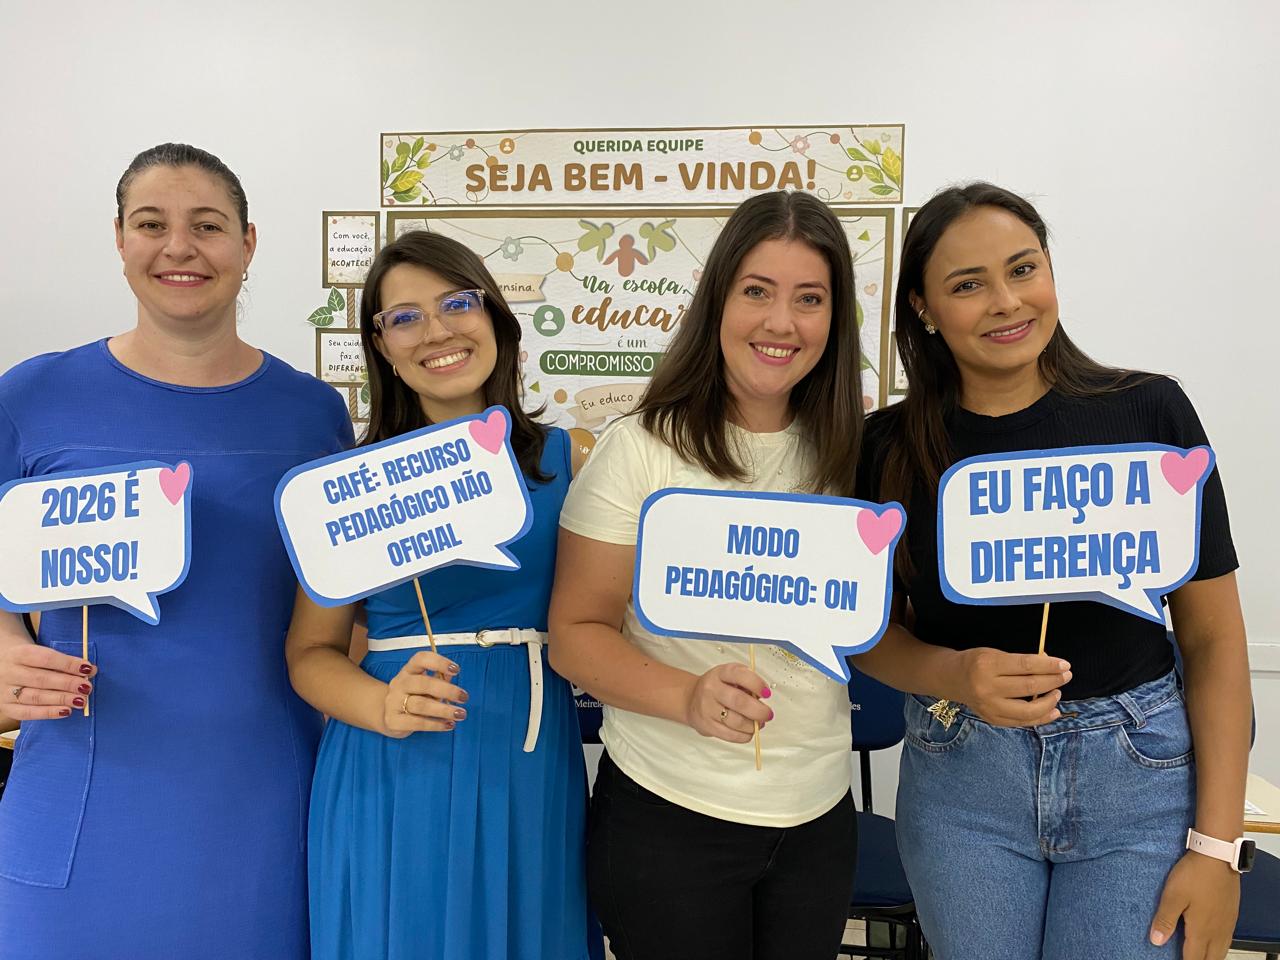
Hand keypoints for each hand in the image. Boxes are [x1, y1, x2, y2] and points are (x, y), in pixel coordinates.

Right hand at [0, 643, 94, 720]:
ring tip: (81, 701)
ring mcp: (5, 691)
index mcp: (19, 653)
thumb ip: (64, 662)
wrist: (2, 667)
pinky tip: (66, 711)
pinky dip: (49, 713)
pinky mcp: (6, 707)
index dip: (68, 664)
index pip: (45, 658)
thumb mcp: (42, 654)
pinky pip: (28, 713)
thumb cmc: (31, 662)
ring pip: (35, 697)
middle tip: (86, 687)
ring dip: (61, 699)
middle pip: (41, 679)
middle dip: (67, 684)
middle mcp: (10, 672)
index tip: (87, 669)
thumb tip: (90, 671)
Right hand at [381, 651, 467, 738]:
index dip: (439, 662)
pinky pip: (417, 723)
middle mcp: (399, 683)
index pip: (421, 659)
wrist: (388, 715)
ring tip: (460, 714)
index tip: (456, 670)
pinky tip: (448, 725)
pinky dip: (435, 725)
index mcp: (408, 670)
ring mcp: (394, 702)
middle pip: (423, 683)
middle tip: (464, 697)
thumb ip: (439, 679)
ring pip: (421, 705)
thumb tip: (451, 674)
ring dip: (444, 710)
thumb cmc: (413, 696)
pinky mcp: (393, 720)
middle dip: (447, 690)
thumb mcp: (425, 685)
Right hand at [684, 663, 771, 743]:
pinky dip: (744, 735)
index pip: (740, 675)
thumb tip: (762, 698)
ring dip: (753, 725)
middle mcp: (712, 689)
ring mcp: (707, 708)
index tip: (767, 693)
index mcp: (720, 673)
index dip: (757, 684)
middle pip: (739, 701)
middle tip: (767, 714)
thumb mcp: (729, 677)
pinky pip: (730, 735)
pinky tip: (748, 731)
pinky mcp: (707, 725)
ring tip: (758, 723)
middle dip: (759, 710)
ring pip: (736, 721)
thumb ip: (747, 683)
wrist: (691, 699)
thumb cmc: (716, 687)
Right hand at [951, 649, 1070, 726]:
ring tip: (1058, 693)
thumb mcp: (994, 654)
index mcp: (988, 665)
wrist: (951, 678)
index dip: (1049, 665)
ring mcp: (990, 707)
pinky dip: (1041, 718)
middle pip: (1029, 686)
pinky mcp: (992, 719)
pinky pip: (1022, 722)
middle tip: (1066, 676)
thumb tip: (1050, 667)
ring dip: (1050, 702)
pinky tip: (1053, 710)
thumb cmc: (976, 662)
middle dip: (1053, 681)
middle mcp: (988, 687)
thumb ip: (1019, 662)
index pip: (1026, 665)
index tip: (1065, 665)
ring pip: (1029, 710)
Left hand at [1149, 850, 1239, 957]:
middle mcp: (1217, 931)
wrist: (1217, 857)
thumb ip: (1165, 919)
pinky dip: (1219, 946)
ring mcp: (1227, 923)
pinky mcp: (1231, 914)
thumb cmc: (1194, 875)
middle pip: (1211, 958)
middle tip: (1187, 958)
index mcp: (1202, 930)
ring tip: (1199, 955)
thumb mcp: (1172, 896)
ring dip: (1211, 956)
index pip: (1194, 958)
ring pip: (1221, 950)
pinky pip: (1227, 939)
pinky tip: (1213, 940)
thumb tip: (1157, 941)